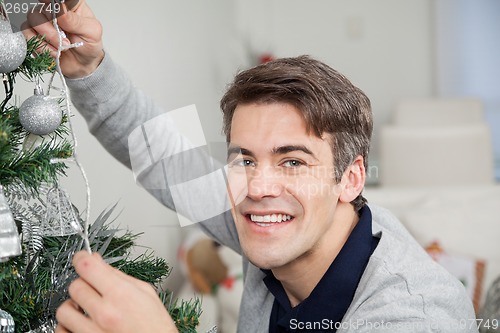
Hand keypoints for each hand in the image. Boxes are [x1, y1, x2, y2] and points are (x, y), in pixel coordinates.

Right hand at [22, 0, 104, 77]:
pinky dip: (41, 46)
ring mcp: (43, 21)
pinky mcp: (35, 33)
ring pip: (32, 21)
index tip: (55, 10)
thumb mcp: (91, 32)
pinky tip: (53, 52)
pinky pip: (27, 35)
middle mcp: (54, 10)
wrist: (83, 64)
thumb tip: (61, 11)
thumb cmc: (89, 45)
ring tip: (61, 48)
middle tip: (65, 42)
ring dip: (46, 39)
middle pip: (41, 9)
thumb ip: (76, 21)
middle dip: (51, 30)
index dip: (52, 2)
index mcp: (70, 5)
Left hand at [55, 251, 177, 332]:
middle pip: (75, 286)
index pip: (88, 267)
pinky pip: (61, 331)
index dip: (81, 258)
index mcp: (121, 295)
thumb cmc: (156, 326)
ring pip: (64, 310)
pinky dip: (68, 326)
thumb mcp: (146, 293)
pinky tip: (81, 324)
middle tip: (93, 288)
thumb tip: (98, 262)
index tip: (81, 258)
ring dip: (73, 306)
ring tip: (86, 309)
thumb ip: (119, 276)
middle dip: (83, 283)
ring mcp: (92, 332)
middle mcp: (104, 314)